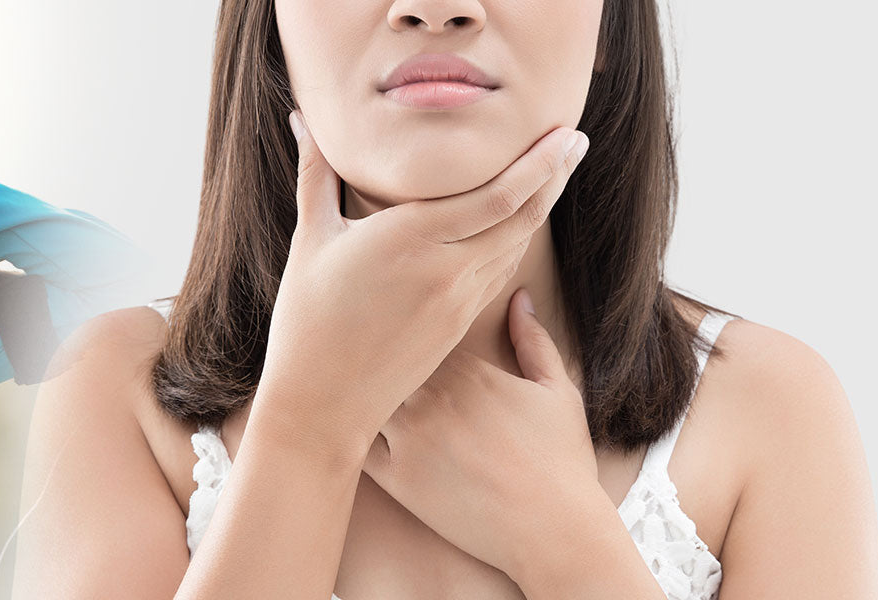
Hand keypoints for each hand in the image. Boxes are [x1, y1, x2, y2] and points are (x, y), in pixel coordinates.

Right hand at [256, 111, 588, 442]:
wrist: (323, 400)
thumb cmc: (305, 319)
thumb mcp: (309, 239)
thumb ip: (314, 173)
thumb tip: (301, 118)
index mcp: (409, 237)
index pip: (498, 193)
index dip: (539, 162)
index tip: (563, 131)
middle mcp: (445, 267)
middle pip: (521, 215)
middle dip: (555, 175)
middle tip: (577, 140)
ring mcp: (458, 300)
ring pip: (515, 245)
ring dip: (539, 208)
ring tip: (554, 174)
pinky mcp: (459, 323)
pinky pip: (498, 273)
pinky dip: (514, 242)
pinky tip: (516, 225)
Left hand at [363, 290, 625, 581]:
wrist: (554, 531)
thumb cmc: (561, 461)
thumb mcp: (557, 391)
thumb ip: (533, 339)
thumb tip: (519, 295)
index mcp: (467, 370)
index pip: (413, 329)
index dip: (400, 328)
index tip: (392, 327)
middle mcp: (433, 397)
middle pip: (379, 357)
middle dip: (368, 351)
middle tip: (349, 346)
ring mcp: (410, 438)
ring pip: (360, 394)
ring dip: (352, 387)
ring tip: (339, 383)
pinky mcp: (397, 478)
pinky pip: (352, 444)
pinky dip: (343, 431)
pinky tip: (343, 426)